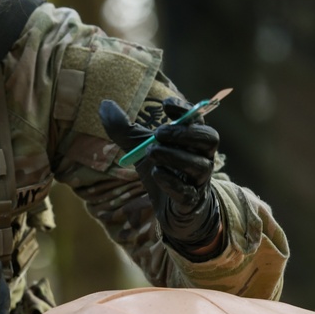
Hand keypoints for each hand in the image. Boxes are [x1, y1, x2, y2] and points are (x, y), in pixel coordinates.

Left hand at [99, 97, 222, 260]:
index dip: (185, 110)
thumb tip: (104, 104)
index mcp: (192, 140)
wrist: (171, 208)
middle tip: (158, 133)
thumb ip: (123, 128)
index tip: (166, 105)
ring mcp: (199, 181)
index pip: (198, 119)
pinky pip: (187, 192)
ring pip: (200, 166)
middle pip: (209, 139)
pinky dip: (171, 181)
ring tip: (151, 152)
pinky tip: (155, 173)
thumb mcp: (139, 147)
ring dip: (174, 156)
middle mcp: (202, 158)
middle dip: (184, 133)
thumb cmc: (161, 170)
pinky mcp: (190, 202)